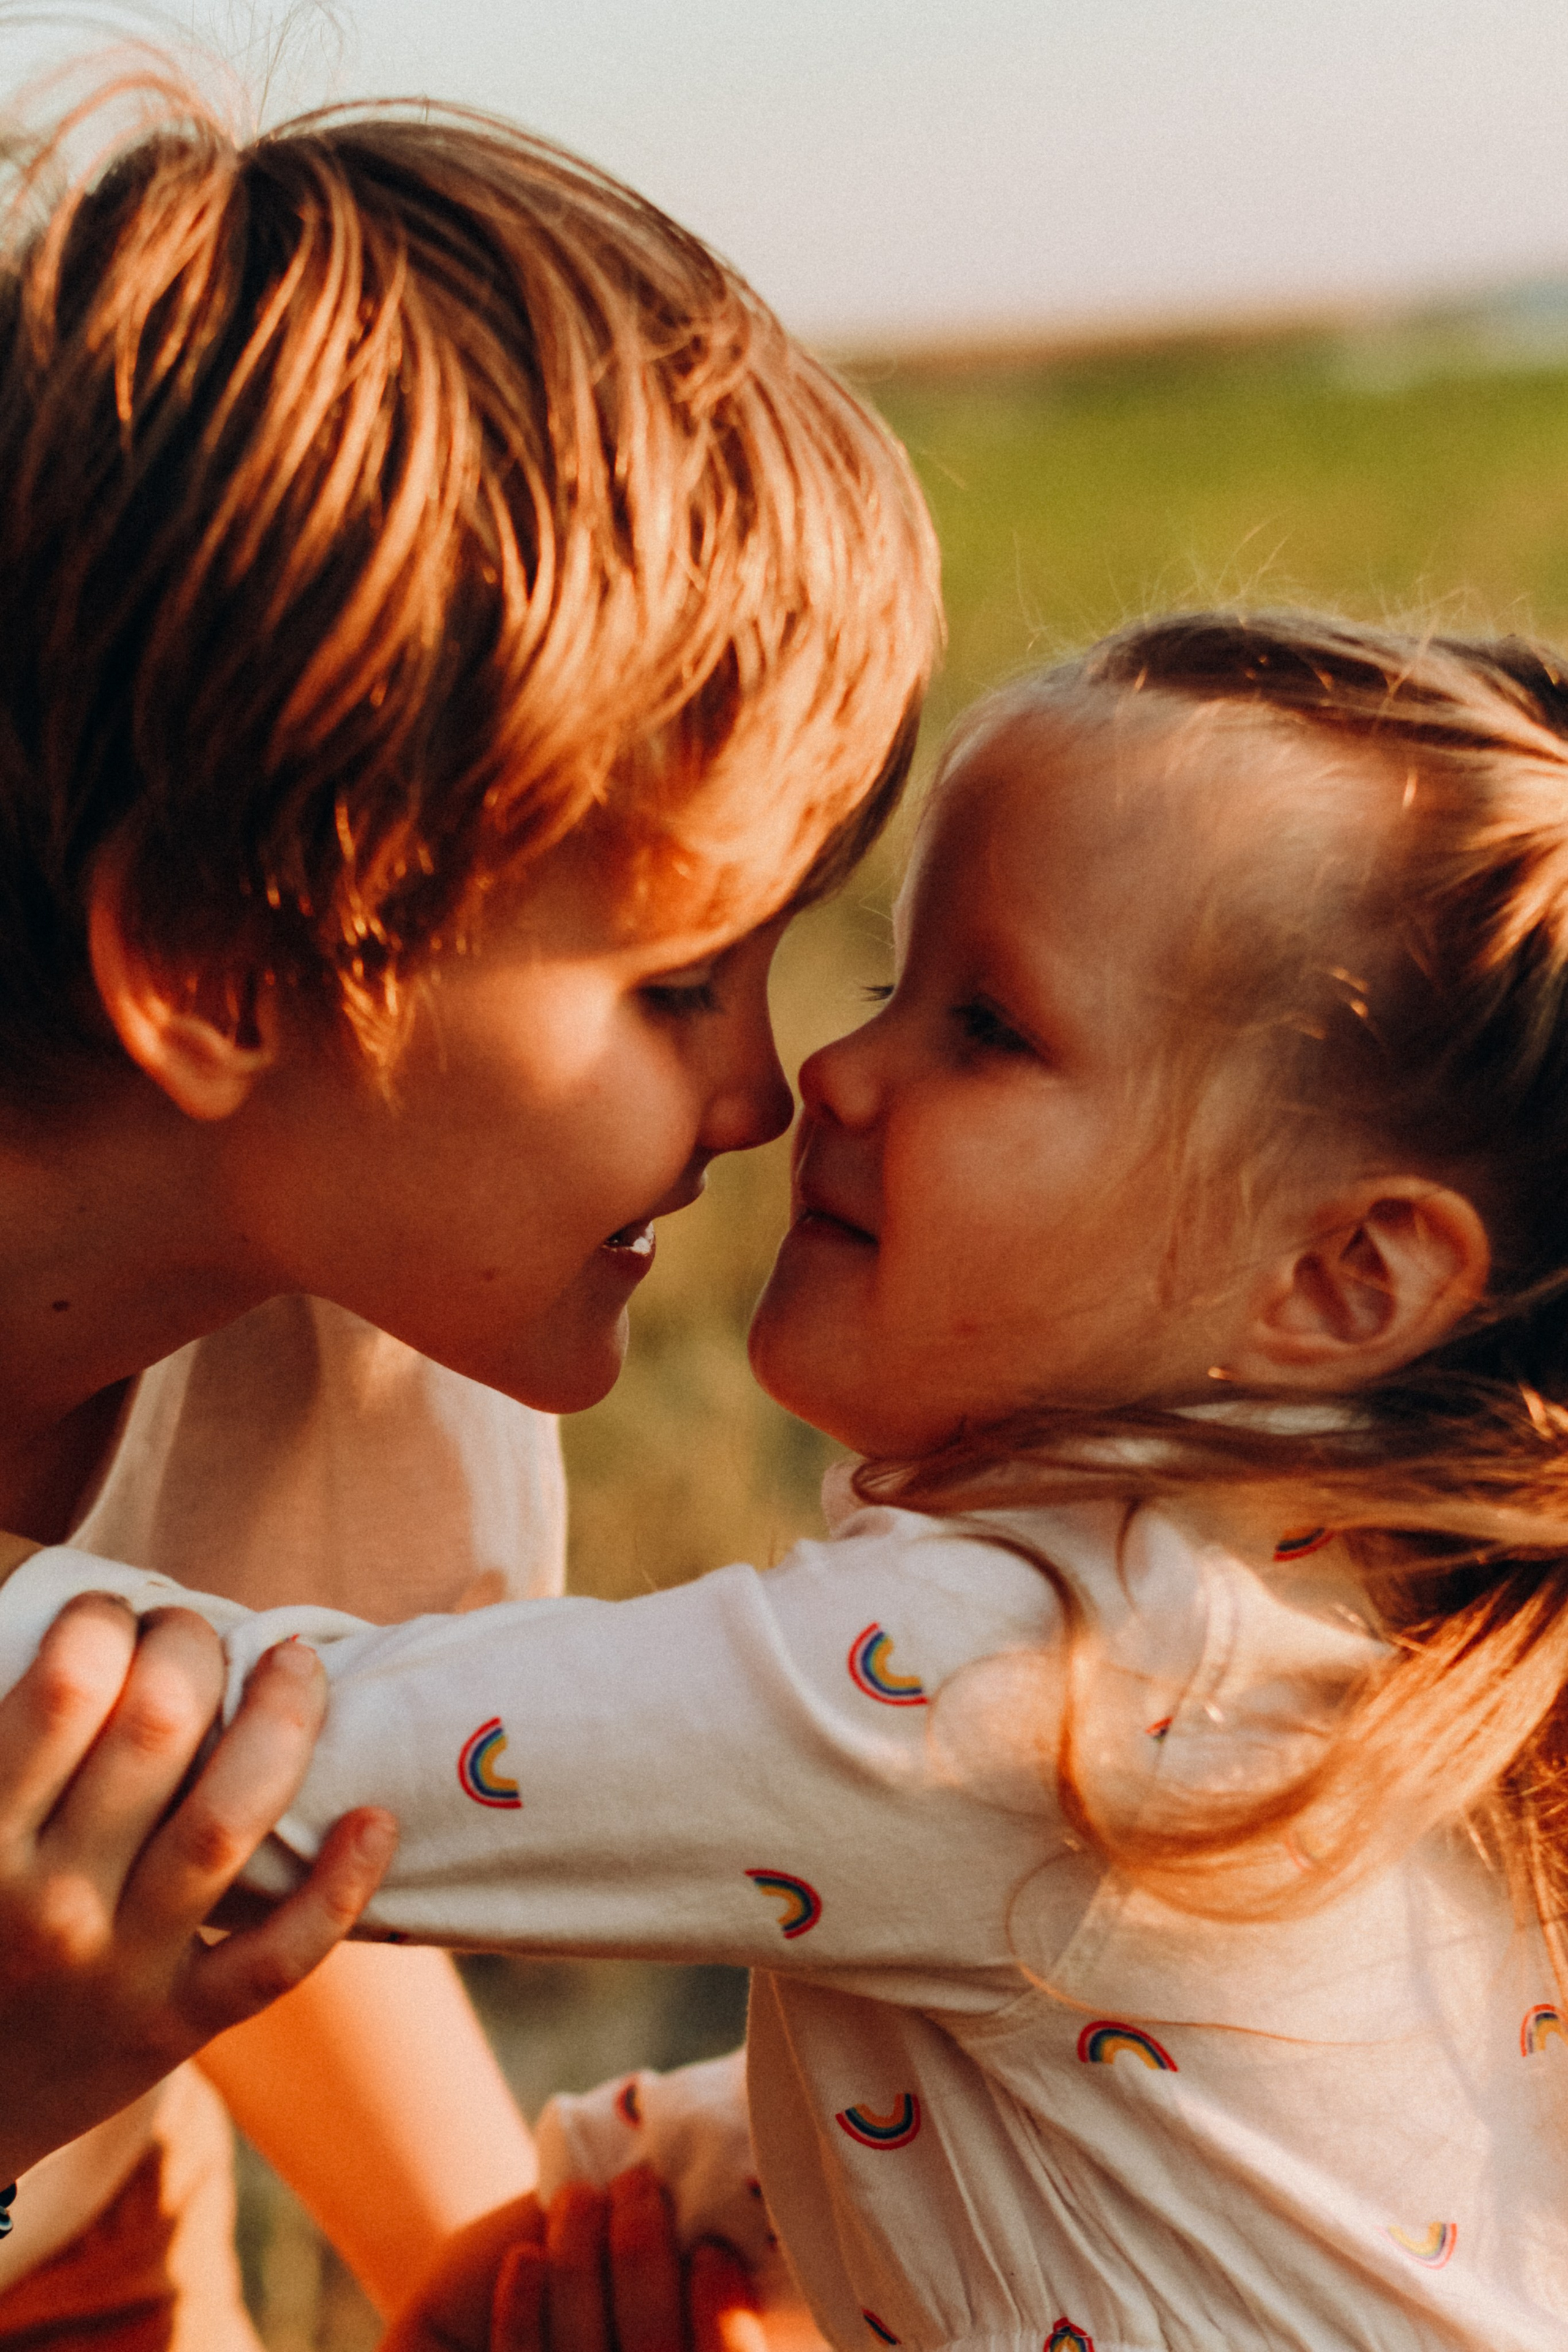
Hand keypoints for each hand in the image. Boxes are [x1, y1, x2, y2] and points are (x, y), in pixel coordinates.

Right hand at [0, 1591, 396, 2180]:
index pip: (67, 1689)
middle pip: (156, 1730)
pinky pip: (275, 1957)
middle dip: (192, 1647)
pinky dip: (339, 1887)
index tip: (114, 1614)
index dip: (105, 1621)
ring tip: (296, 1662)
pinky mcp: (174, 2027)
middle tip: (194, 1631)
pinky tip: (376, 1818)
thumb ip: (7, 1751)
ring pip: (226, 1821)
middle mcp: (48, 1903)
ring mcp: (118, 1970)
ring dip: (280, 1720)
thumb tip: (75, 1638)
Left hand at [384, 2166, 764, 2351]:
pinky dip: (522, 2315)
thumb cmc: (624, 2306)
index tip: (711, 2250)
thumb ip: (709, 2278)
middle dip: (643, 2264)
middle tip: (638, 2182)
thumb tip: (761, 2209)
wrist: (491, 2345)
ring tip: (579, 2195)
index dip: (722, 2328)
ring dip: (581, 2267)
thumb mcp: (681, 2297)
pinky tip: (527, 2257)